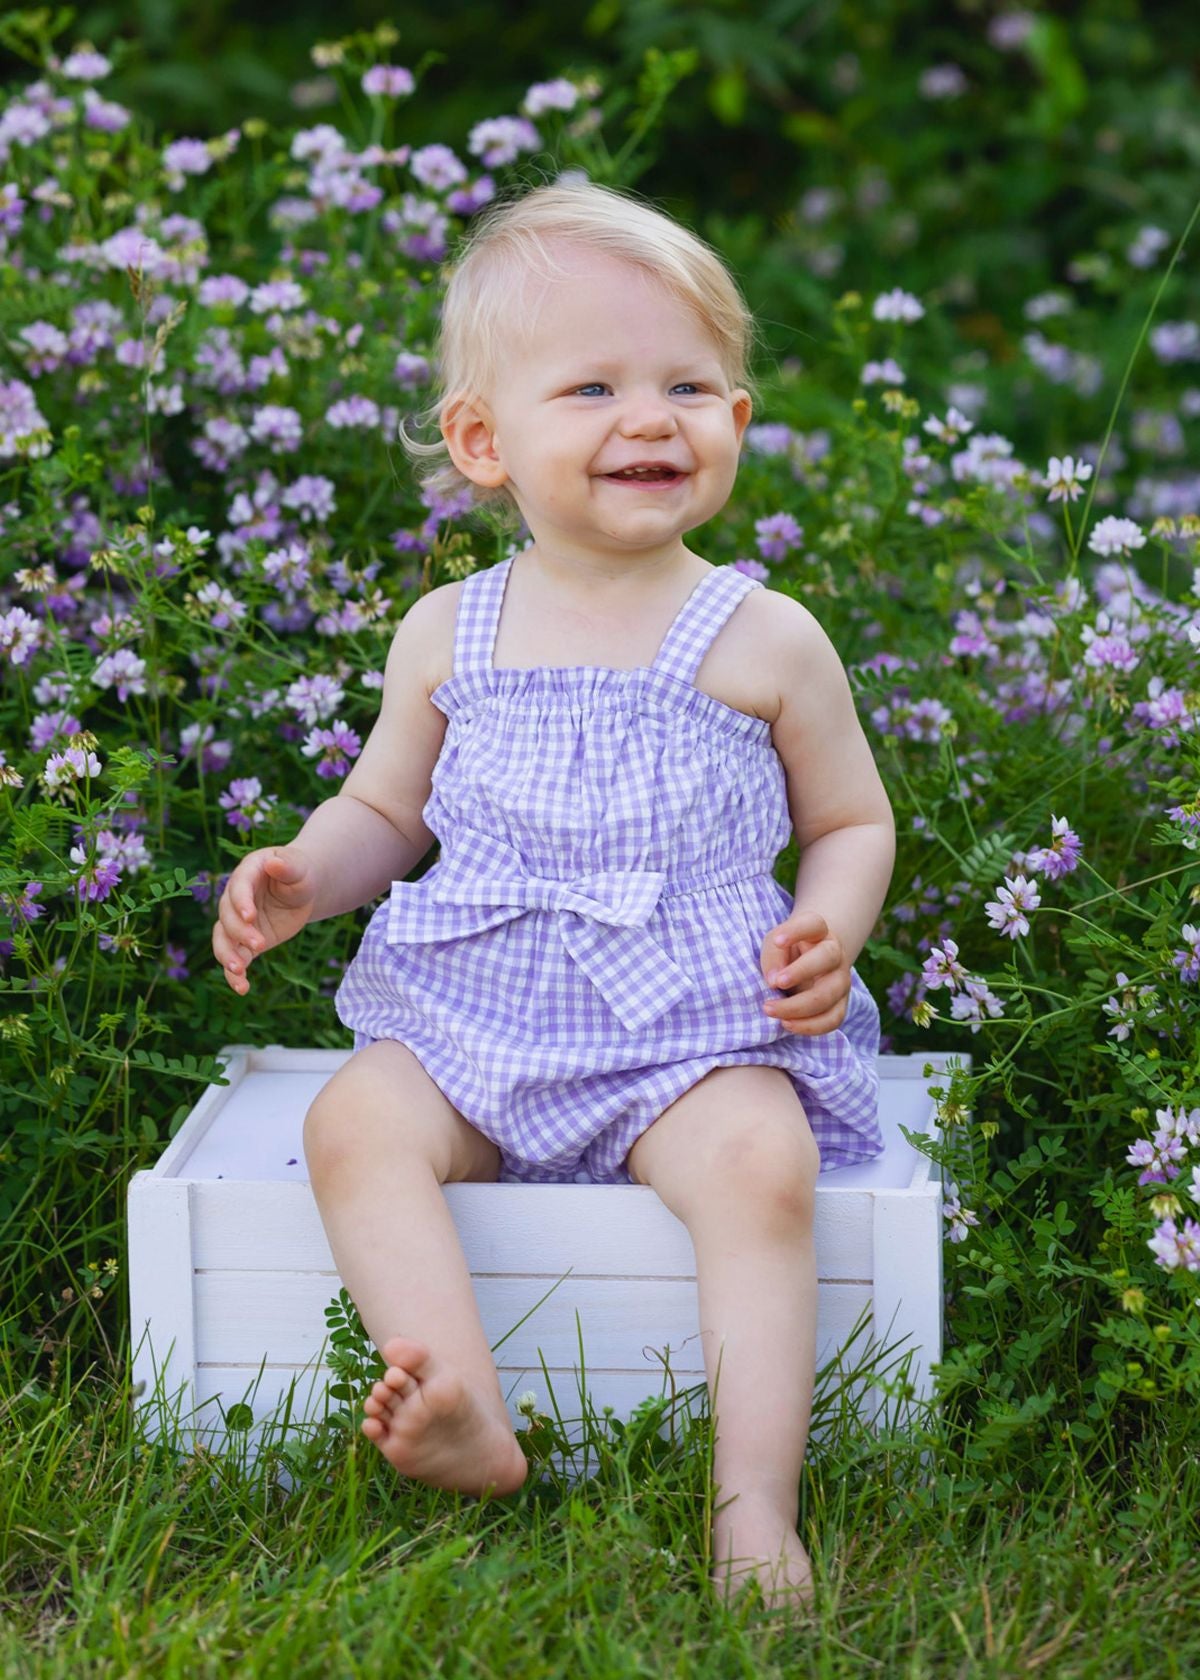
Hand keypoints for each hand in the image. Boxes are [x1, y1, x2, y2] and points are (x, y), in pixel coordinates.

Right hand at [212, 845, 315, 994]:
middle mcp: (235, 898)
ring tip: (238, 970)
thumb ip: (288, 865)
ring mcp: (238, 922)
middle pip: (228, 917)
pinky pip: (235, 958)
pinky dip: (235, 975)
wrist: (301, 890)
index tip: (249, 916)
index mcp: (247, 873)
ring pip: (223, 940)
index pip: (239, 887)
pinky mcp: (245, 942)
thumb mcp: (299, 868)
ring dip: (227, 955)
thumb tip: (274, 863)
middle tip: (260, 944)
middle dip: (240, 932)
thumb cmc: (300, 874)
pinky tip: (242, 988)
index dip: (241, 902)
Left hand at [759, 909, 851, 1036]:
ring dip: (798, 1006)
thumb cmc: (788, 950)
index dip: (796, 931)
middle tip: (775, 983)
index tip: (778, 941)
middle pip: (827, 958)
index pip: (814, 924)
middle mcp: (835, 954)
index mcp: (819, 932)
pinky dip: (810, 1026)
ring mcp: (841, 980)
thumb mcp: (775, 944)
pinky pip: (832, 1019)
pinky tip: (786, 1024)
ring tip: (770, 1009)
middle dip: (801, 972)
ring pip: (828, 995)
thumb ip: (773, 956)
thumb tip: (773, 981)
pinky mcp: (841, 1004)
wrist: (811, 963)